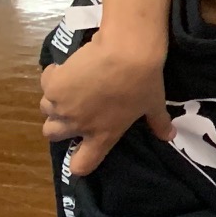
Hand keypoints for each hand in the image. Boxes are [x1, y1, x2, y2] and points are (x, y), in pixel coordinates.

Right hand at [40, 40, 172, 173]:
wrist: (126, 52)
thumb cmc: (143, 81)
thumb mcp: (154, 104)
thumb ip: (159, 123)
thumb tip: (169, 136)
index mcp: (102, 134)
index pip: (82, 164)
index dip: (78, 162)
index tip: (80, 151)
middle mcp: (77, 123)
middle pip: (52, 134)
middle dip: (58, 124)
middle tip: (73, 110)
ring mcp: (61, 104)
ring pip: (46, 109)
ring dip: (55, 101)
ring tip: (71, 89)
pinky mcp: (53, 83)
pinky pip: (46, 83)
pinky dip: (54, 77)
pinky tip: (67, 69)